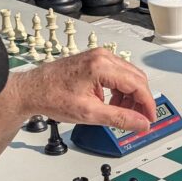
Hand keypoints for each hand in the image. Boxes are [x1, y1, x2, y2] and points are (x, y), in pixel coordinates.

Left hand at [14, 49, 156, 131]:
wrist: (31, 90)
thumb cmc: (51, 96)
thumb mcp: (89, 113)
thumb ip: (120, 118)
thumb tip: (141, 123)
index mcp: (102, 66)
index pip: (137, 85)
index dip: (147, 105)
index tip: (149, 119)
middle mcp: (102, 56)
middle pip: (136, 78)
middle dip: (140, 101)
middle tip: (138, 119)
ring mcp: (98, 57)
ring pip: (128, 76)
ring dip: (129, 96)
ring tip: (121, 113)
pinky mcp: (94, 61)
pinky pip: (117, 74)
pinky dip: (119, 90)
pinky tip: (111, 104)